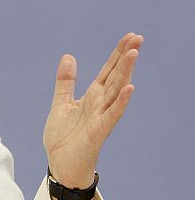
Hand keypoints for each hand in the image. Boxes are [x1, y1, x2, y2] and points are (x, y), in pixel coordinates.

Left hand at [43, 33, 142, 187]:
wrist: (60, 163)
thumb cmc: (64, 136)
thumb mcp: (61, 102)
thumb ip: (66, 81)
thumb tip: (69, 56)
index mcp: (92, 96)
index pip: (108, 70)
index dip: (117, 54)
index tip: (130, 36)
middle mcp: (100, 103)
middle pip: (116, 76)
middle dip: (126, 57)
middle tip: (138, 37)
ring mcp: (101, 116)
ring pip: (116, 90)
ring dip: (125, 72)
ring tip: (134, 53)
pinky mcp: (99, 130)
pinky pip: (112, 114)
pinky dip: (120, 101)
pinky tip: (129, 88)